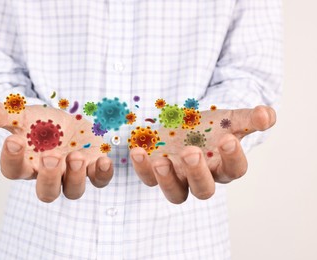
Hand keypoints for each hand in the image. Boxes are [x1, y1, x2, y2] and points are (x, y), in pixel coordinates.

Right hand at [0, 101, 112, 201]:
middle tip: (51, 157)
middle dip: (49, 177)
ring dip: (75, 177)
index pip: (13, 171)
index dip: (11, 159)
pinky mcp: (93, 169)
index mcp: (27, 163)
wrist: (69, 122)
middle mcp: (50, 175)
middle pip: (46, 192)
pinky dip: (102, 173)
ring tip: (76, 157)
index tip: (15, 140)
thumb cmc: (43, 124)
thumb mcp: (25, 116)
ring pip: (73, 191)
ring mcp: (72, 174)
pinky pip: (100, 180)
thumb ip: (7, 115)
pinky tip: (103, 160)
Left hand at [130, 106, 275, 203]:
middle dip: (198, 173)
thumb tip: (267, 114)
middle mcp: (202, 176)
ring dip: (167, 180)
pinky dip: (142, 168)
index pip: (235, 170)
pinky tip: (138, 150)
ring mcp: (178, 177)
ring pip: (176, 193)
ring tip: (161, 161)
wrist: (184, 121)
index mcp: (223, 165)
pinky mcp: (155, 171)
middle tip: (191, 151)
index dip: (234, 158)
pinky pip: (148, 178)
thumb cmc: (210, 124)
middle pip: (204, 190)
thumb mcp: (229, 118)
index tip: (228, 139)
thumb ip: (250, 118)